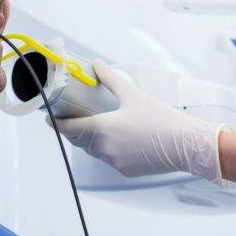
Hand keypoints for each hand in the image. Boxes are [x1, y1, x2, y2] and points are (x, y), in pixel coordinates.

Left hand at [53, 60, 231, 183]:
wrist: (186, 145)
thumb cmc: (162, 119)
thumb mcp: (133, 94)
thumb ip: (111, 78)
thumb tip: (97, 65)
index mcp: (102, 129)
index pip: (69, 128)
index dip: (56, 123)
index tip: (49, 117)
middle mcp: (104, 148)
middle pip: (79, 140)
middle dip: (73, 130)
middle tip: (73, 118)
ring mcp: (114, 162)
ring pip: (93, 150)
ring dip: (90, 140)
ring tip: (95, 126)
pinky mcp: (125, 170)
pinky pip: (109, 159)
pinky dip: (107, 149)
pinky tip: (117, 139)